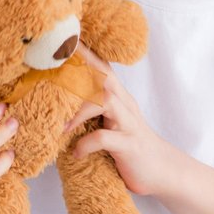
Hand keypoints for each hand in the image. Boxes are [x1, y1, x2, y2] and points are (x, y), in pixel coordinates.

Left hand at [65, 44, 175, 196]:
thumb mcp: (112, 124)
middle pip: (103, 74)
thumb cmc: (131, 148)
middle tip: (50, 66)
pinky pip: (104, 138)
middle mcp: (125, 104)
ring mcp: (128, 123)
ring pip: (105, 100)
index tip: (59, 40)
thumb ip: (92, 113)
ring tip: (61, 127)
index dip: (81, 51)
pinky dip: (85, 144)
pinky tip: (77, 153)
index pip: (100, 66)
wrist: (164, 172)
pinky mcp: (129, 145)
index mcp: (119, 97)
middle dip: (78, 66)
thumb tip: (57, 108)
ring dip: (78, 110)